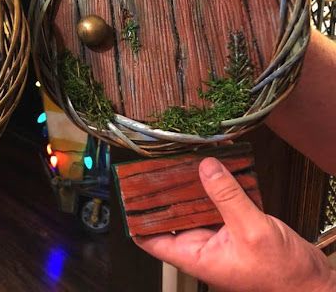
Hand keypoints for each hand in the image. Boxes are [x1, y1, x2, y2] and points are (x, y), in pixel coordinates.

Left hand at [135, 157, 335, 291]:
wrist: (313, 283)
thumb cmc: (283, 275)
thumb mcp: (251, 230)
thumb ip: (227, 197)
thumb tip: (206, 168)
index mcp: (196, 256)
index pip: (151, 238)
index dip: (137, 217)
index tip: (129, 193)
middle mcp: (202, 247)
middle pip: (172, 217)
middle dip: (166, 192)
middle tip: (158, 166)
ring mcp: (218, 237)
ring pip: (195, 207)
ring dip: (192, 187)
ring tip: (185, 162)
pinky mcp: (235, 228)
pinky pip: (218, 205)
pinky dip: (216, 188)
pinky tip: (216, 170)